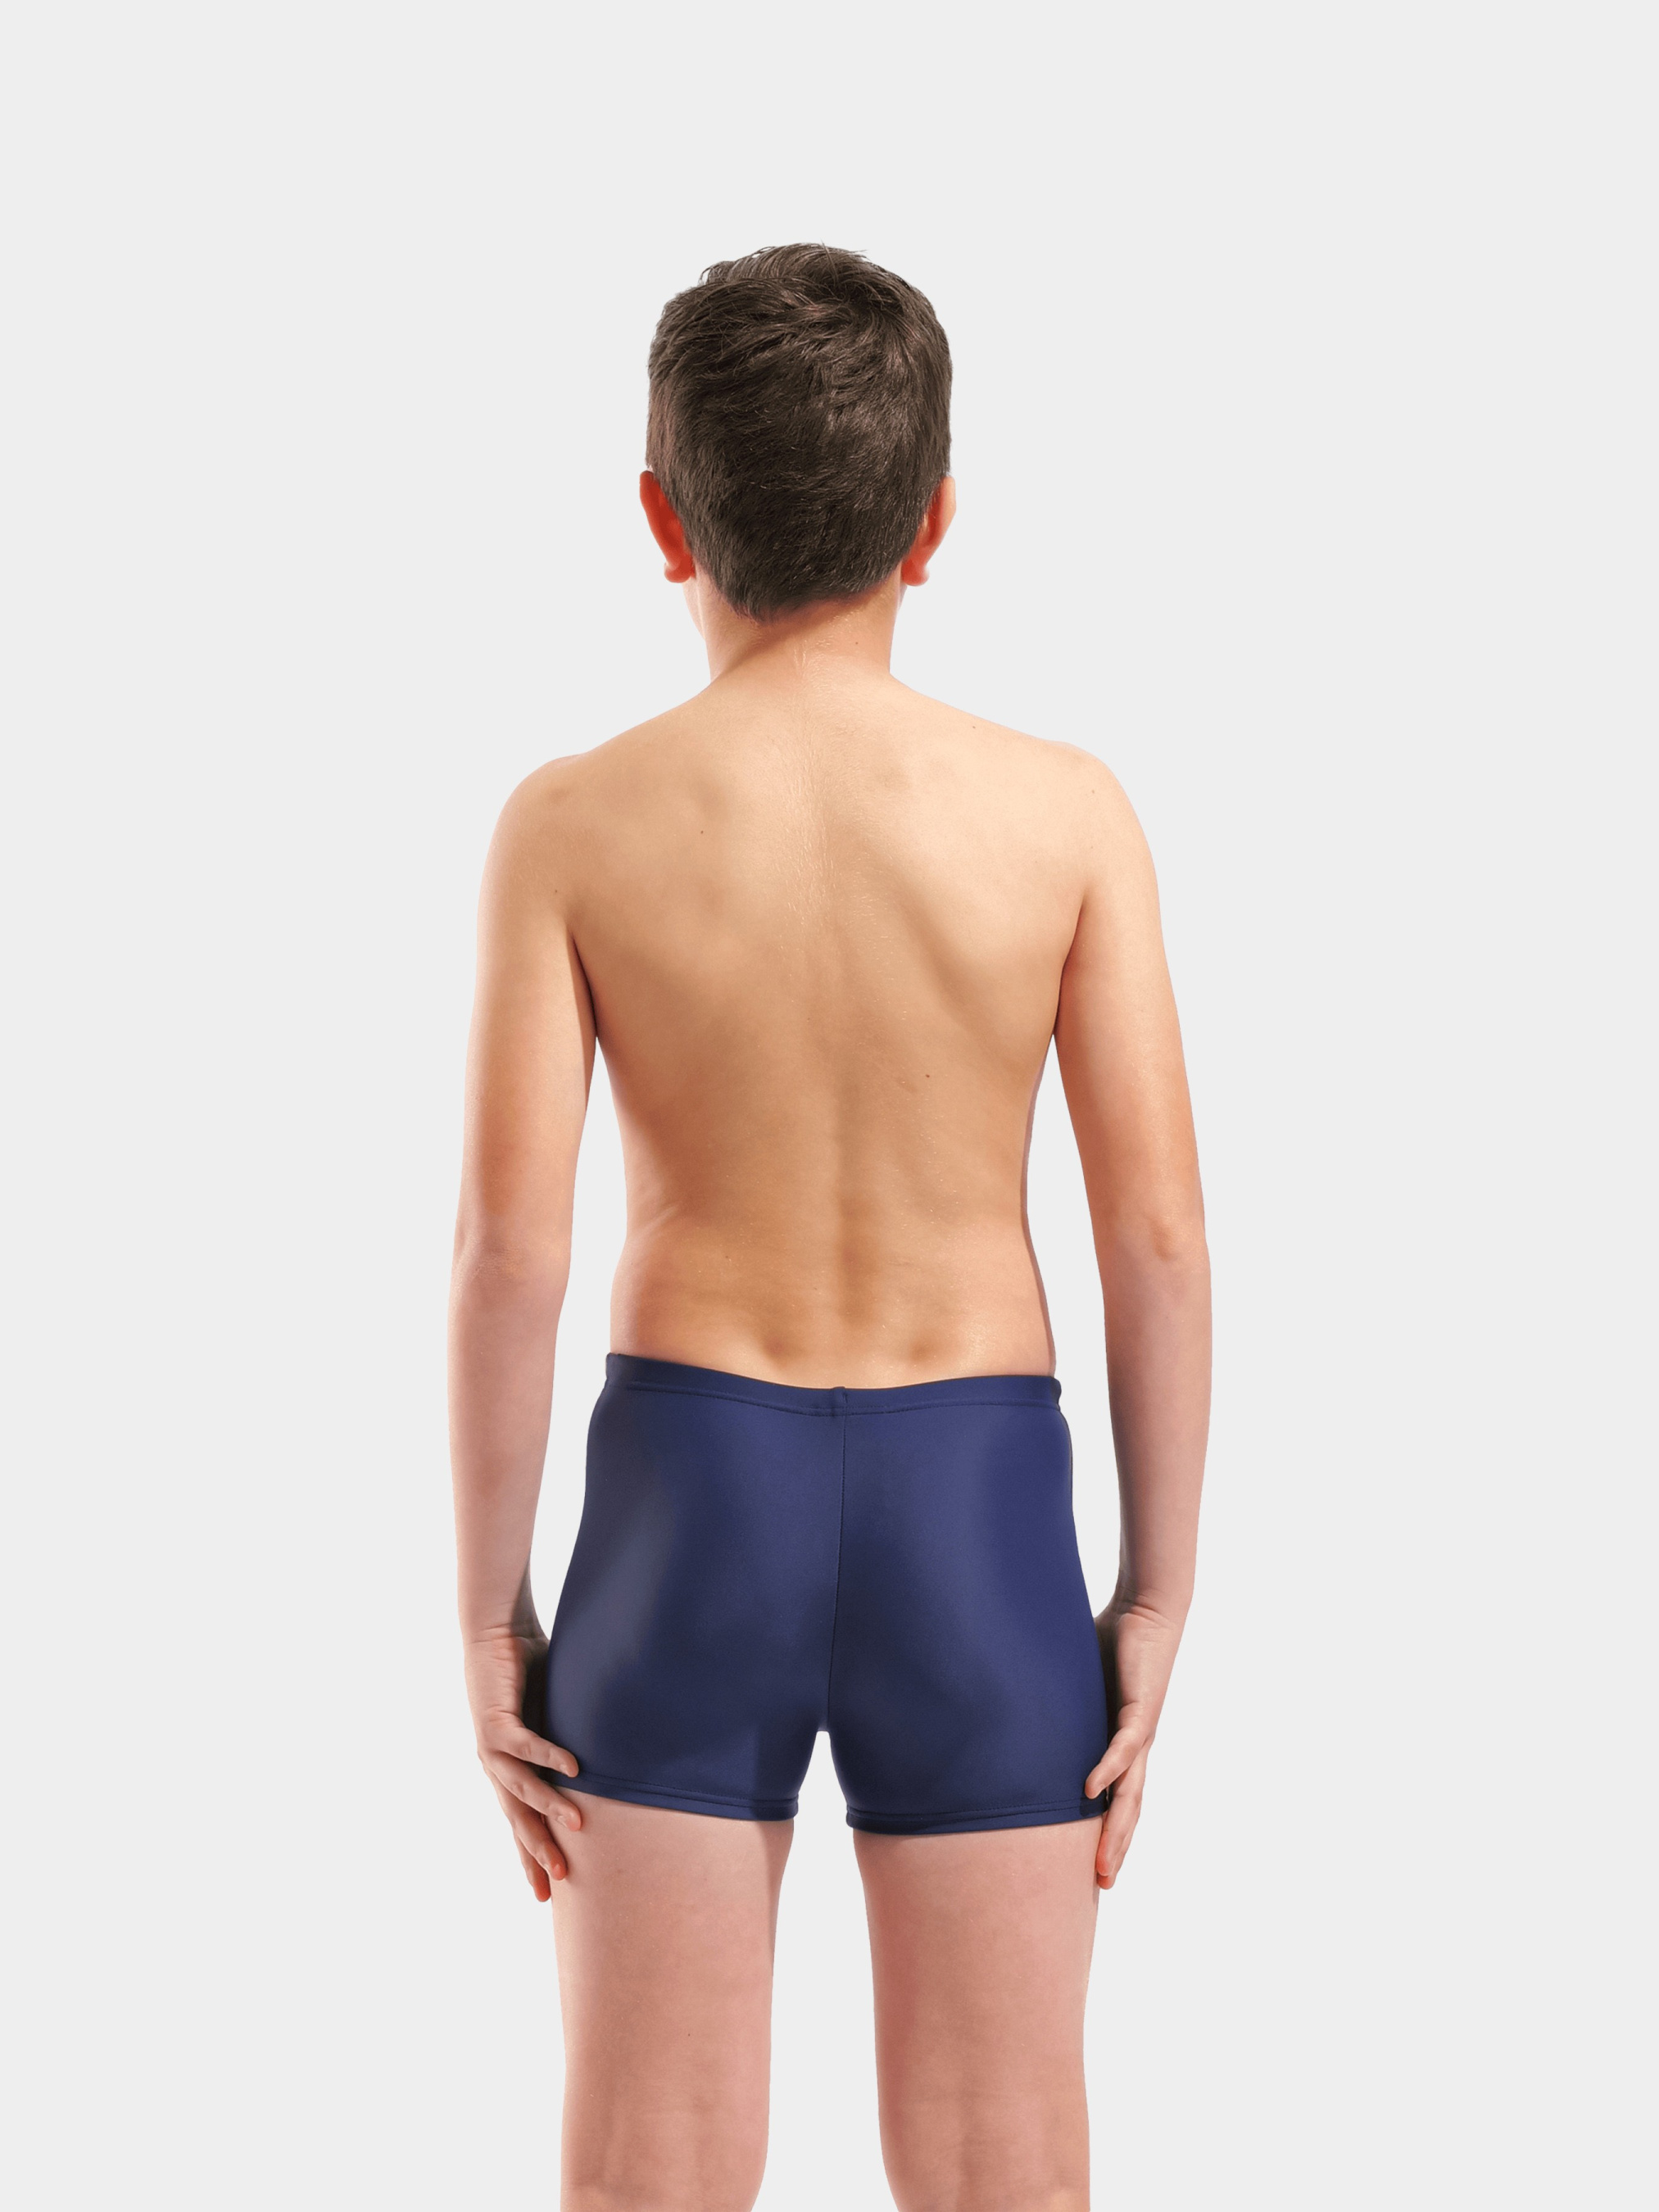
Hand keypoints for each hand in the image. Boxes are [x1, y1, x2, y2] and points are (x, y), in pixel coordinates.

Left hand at [463, 1627, 582, 1899]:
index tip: (547, 1895)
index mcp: (508, 1769)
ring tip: (578, 1827)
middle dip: (538, 1850)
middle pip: (518, 1818)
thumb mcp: (552, 1717)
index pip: (522, 1822)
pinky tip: (573, 1769)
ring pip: (521, 1788)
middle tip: (562, 1878)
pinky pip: (525, 1745)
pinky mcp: (494, 1720)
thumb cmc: (525, 1673)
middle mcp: (496, 1765)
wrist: (493, 1633)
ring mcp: (492, 1746)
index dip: (532, 1857)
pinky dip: (548, 1756)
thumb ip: (570, 1740)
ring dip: (549, 1808)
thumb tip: (606, 1760)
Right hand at [1084, 1600, 1183, 1890]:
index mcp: (1122, 1745)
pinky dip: (1107, 1770)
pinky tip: (1091, 1790)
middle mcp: (1135, 1747)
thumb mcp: (1077, 1686)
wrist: (1149, 1612)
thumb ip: (1058, 1705)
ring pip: (1130, 1792)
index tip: (1095, 1869)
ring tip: (1104, 1862)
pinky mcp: (1140, 1710)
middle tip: (1103, 1884)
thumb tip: (1017, 1711)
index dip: (1109, 1834)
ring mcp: (1140, 1732)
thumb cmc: (1112, 1643)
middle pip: (1128, 1809)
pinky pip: (1123, 1747)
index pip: (1117, 1799)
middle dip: (1116, 1848)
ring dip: (1117, 1829)